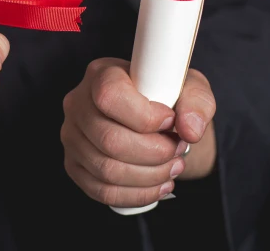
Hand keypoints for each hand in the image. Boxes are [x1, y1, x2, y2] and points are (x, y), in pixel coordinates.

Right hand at [61, 58, 215, 207]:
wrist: (152, 119)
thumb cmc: (167, 98)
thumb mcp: (189, 88)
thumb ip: (197, 103)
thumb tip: (190, 129)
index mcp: (101, 74)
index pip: (110, 96)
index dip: (145, 117)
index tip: (170, 121)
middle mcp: (78, 103)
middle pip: (109, 140)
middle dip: (155, 153)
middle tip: (178, 150)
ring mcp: (72, 136)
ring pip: (107, 170)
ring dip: (150, 176)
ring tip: (173, 167)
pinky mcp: (74, 164)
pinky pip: (101, 190)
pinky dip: (137, 194)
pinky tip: (158, 185)